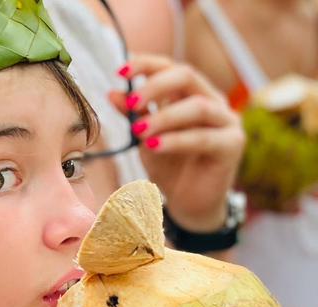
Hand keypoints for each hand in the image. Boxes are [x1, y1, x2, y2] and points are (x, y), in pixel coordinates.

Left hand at [111, 55, 244, 232]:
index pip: (170, 66)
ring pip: (198, 106)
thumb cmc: (169, 166)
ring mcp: (227, 121)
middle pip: (187, 76)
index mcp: (191, 93)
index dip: (146, 64)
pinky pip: (203, 138)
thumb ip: (133, 114)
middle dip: (155, 86)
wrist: (188, 203)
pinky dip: (175, 140)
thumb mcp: (145, 137)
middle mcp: (213, 100)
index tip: (120, 71)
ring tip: (138, 131)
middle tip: (131, 102)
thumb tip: (113, 91)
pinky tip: (153, 146)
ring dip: (164, 117)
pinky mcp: (233, 145)